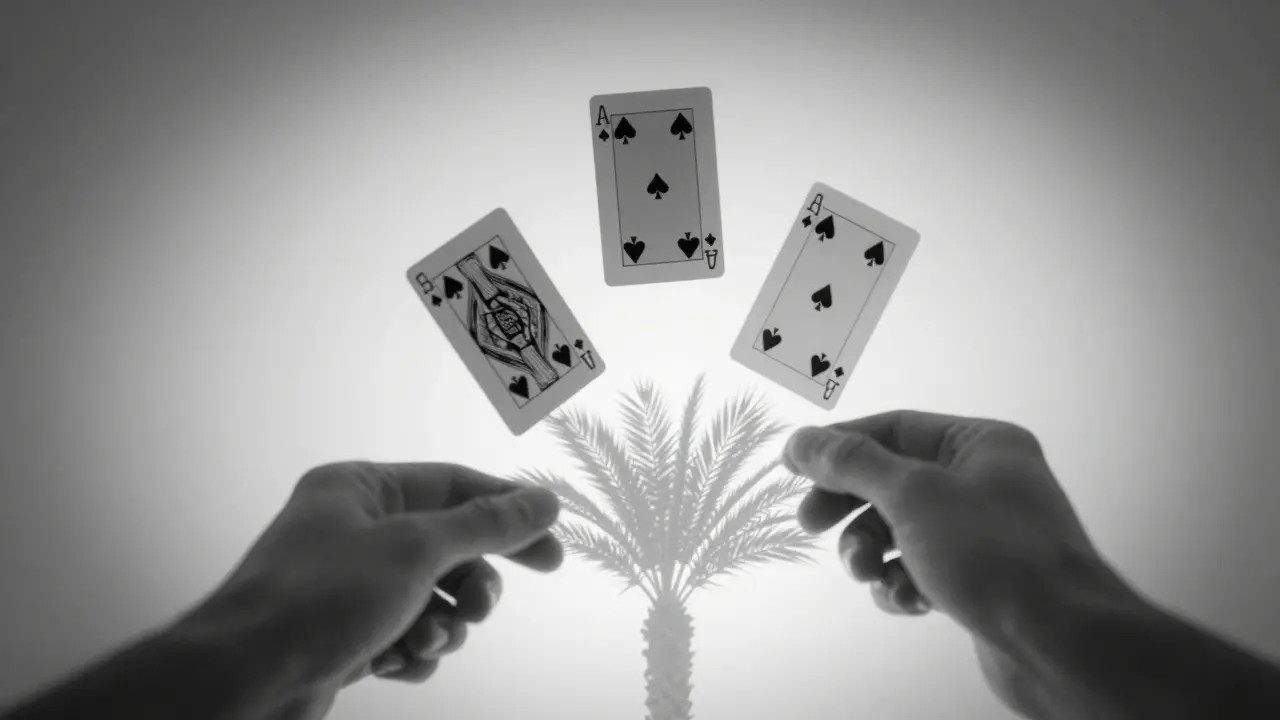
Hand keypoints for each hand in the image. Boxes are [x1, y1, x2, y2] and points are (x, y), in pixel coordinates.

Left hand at [191, 462, 562, 718]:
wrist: (244, 677)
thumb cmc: (324, 596)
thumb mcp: (417, 549)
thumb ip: (487, 524)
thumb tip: (545, 498)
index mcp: (361, 487)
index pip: (455, 485)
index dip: (509, 513)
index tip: (553, 548)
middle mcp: (353, 528)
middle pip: (446, 545)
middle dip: (471, 583)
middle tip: (484, 610)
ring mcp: (346, 584)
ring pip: (430, 596)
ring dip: (442, 623)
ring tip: (427, 640)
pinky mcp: (342, 634)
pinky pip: (403, 633)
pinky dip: (413, 649)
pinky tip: (400, 663)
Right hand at [783, 411, 1113, 718]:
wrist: (1062, 643)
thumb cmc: (995, 554)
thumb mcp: (912, 495)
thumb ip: (851, 464)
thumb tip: (802, 440)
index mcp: (981, 444)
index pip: (894, 428)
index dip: (840, 446)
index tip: (793, 468)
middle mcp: (985, 482)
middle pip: (892, 480)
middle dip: (849, 506)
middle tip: (811, 525)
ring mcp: (984, 535)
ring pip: (902, 530)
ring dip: (872, 551)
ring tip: (867, 573)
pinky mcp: (980, 582)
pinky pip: (921, 570)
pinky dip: (902, 584)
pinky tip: (907, 600)